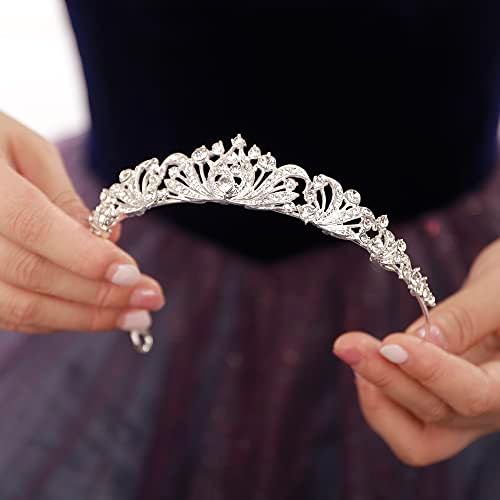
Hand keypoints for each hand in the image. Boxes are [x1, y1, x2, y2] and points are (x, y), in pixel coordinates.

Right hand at [0, 112, 163, 333]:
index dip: (86, 256)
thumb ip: (63, 197)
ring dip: (86, 318)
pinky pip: (12, 315)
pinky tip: (98, 316)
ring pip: (23, 307)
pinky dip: (59, 319)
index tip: (132, 274)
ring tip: (135, 318)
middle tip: (151, 300)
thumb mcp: (24, 149)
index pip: (35, 227)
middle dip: (101, 295)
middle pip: (34, 275)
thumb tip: (109, 240)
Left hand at [333, 237, 499, 465]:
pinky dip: (379, 401)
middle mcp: (493, 410)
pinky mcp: (439, 408)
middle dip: (387, 377)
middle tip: (346, 344)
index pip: (476, 394)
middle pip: (438, 412)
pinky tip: (366, 363)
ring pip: (416, 437)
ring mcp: (465, 416)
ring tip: (353, 351)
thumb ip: (466, 318)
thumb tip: (420, 340)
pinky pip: (406, 426)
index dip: (430, 371)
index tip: (391, 344)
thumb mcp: (497, 291)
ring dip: (376, 396)